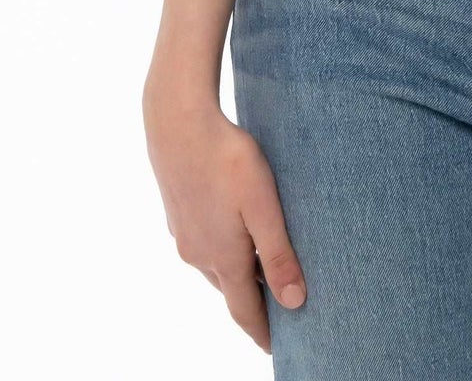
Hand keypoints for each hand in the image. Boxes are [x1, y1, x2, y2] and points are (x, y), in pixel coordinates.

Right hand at [143, 83, 306, 354]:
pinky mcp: (178, 214)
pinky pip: (205, 244)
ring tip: (260, 276)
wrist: (178, 123)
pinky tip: (233, 235)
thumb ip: (279, 254)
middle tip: (277, 313)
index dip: (263, 332)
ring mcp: (185, 235)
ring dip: (238, 276)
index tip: (276, 349)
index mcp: (224, 258)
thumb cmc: (227, 160)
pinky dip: (224, 251)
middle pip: (231, 291)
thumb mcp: (263, 207)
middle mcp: (200, 255)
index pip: (246, 311)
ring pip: (216, 266)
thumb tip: (294, 302)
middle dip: (254, 305)